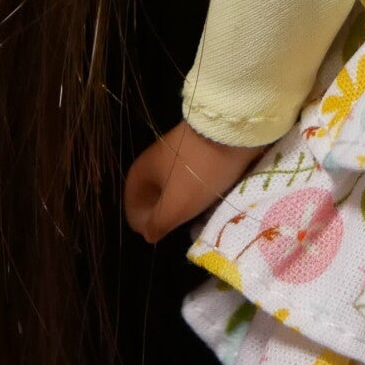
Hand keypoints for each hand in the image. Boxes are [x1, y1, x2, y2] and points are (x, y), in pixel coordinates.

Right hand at [123, 119, 261, 241]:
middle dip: (168, 215)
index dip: (147, 226)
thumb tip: (148, 235)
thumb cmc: (197, 172)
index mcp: (139, 174)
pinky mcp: (197, 151)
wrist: (231, 130)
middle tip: (185, 225)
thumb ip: (157, 225)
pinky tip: (211, 197)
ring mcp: (176, 156)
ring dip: (186, 204)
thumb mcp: (174, 207)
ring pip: (175, 190)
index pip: (132, 210)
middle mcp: (153, 163)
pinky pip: (192, 180)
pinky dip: (199, 190)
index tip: (168, 232)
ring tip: (201, 214)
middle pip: (155, 199)